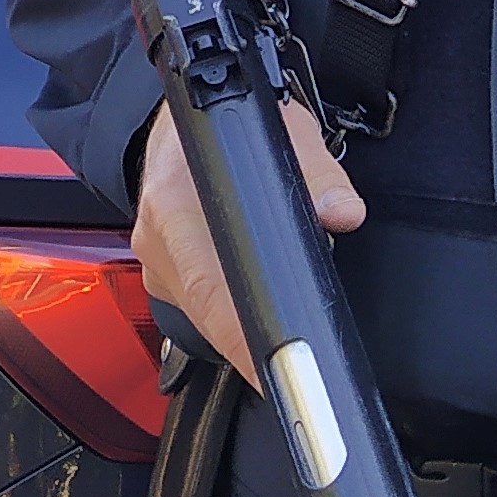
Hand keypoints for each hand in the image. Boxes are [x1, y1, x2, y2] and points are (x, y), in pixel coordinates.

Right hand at [128, 98, 360, 387]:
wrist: (176, 122)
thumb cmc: (224, 122)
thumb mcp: (280, 129)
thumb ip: (317, 170)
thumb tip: (341, 211)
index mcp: (172, 201)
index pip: (206, 284)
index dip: (241, 331)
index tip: (274, 363)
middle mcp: (156, 239)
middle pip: (205, 310)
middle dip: (251, 342)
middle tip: (298, 375)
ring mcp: (155, 263)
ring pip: (201, 315)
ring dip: (240, 326)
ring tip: (285, 338)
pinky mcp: (166, 278)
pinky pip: (198, 308)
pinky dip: (229, 314)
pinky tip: (255, 310)